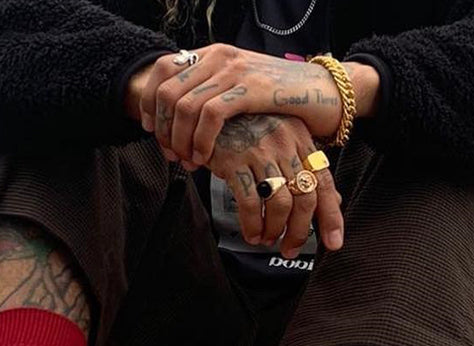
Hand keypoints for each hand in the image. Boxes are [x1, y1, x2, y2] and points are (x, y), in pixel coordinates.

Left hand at [140, 44, 341, 164]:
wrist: (323, 92)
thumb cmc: (283, 101)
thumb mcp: (241, 91)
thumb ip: (214, 94)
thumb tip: (184, 116)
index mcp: (213, 54)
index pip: (163, 70)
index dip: (150, 103)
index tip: (152, 132)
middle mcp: (220, 56)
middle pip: (168, 91)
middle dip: (163, 129)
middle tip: (170, 155)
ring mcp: (236, 70)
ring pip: (185, 105)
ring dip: (180, 139)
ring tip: (187, 161)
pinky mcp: (251, 89)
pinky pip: (211, 115)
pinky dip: (201, 140)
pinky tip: (204, 158)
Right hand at [204, 114, 342, 256]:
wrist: (209, 110)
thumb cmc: (247, 127)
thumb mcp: (283, 141)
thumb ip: (307, 170)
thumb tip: (334, 202)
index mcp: (301, 139)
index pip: (324, 182)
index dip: (331, 217)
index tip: (333, 243)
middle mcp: (284, 142)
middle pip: (304, 197)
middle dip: (298, 232)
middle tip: (289, 248)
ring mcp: (260, 150)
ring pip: (280, 203)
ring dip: (275, 229)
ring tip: (267, 239)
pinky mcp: (234, 159)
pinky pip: (249, 202)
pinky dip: (252, 224)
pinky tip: (251, 232)